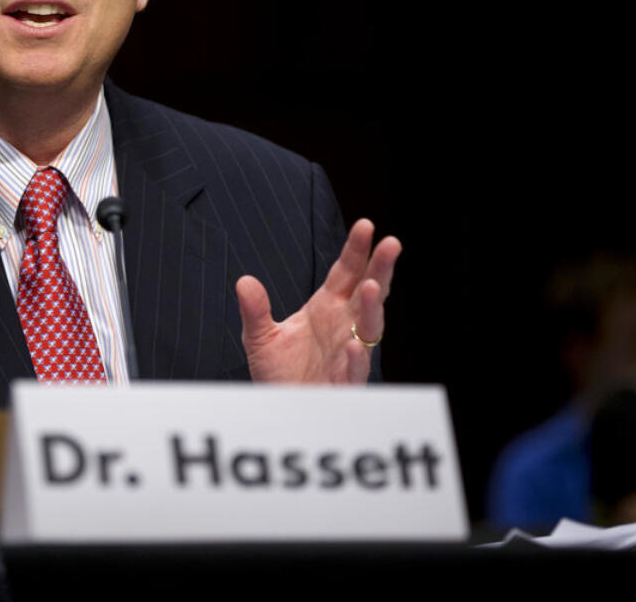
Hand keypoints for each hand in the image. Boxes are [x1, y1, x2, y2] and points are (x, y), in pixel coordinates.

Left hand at [236, 219, 399, 383]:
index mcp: (327, 307)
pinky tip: (354, 345)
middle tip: (391, 243)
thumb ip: (255, 311)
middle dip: (380, 268)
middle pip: (368, 291)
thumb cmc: (278, 373)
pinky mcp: (346, 383)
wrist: (280, 409)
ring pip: (370, 327)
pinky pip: (356, 370)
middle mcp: (344, 325)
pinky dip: (356, 358)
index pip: (346, 272)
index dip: (357, 250)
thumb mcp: (260, 338)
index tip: (365, 226)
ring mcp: (349, 353)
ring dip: (372, 307)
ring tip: (372, 286)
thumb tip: (244, 282)